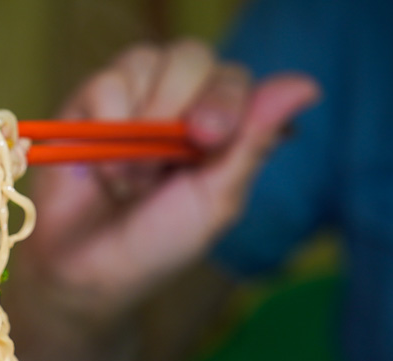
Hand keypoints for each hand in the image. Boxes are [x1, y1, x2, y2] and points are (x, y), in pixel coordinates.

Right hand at [7, 40, 319, 360]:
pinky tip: (101, 166)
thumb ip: (252, 142)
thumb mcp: (214, 202)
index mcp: (215, 127)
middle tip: (166, 158)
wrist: (85, 272)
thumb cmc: (155, 246)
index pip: (232, 79)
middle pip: (191, 56)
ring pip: (145, 62)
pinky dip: (106, 125)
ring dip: (140, 126)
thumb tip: (307, 86)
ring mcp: (130, 100)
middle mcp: (174, 104)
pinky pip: (105, 83)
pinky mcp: (87, 104)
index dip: (225, 99)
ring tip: (132, 176)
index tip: (209, 139)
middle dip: (179, 105)